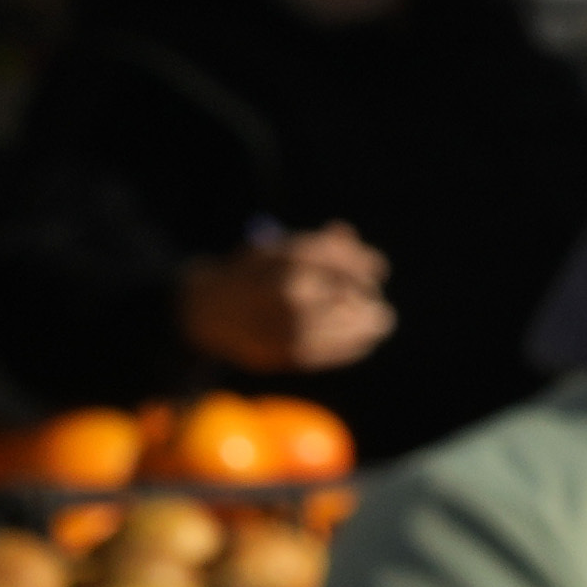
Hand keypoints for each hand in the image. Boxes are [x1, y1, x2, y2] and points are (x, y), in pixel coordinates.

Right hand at [175, 231, 393, 376]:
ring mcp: (293, 325)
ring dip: (370, 323)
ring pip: (352, 325)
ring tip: (380, 320)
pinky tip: (365, 338)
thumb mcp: (275, 250)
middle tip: (377, 302)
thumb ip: (314, 243)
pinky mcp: (292, 354)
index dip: (365, 265)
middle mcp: (292, 293)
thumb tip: (346, 232)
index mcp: (286, 262)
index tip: (378, 270)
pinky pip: (338, 350)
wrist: (206, 314)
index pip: (342, 262)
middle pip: (352, 294)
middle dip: (367, 295)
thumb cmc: (250, 276)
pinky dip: (356, 344)